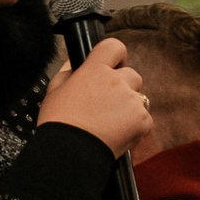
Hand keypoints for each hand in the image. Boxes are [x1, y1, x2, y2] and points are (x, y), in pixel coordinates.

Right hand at [40, 38, 151, 154]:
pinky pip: (144, 118)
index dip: (115, 56)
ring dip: (129, 106)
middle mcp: (117, 81)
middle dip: (123, 85)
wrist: (71, 153)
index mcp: (96, 70)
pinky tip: (117, 133)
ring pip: (139, 97)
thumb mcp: (54, 91)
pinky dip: (135, 125)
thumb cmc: (59, 123)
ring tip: (110, 122)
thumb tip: (73, 62)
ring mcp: (132, 101)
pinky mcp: (143, 121)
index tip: (111, 66)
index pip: (115, 47)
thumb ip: (67, 71)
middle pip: (131, 74)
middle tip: (107, 103)